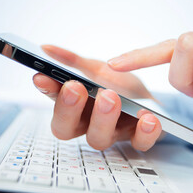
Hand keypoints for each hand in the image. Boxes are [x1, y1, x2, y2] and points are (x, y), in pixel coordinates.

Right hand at [33, 45, 161, 150]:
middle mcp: (89, 124)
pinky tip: (148, 117)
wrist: (149, 99)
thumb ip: (73, 61)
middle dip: (69, 109)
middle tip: (77, 88)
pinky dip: (144, 132)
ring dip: (103, 119)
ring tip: (111, 96)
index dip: (48, 93)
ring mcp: (113, 134)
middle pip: (67, 129)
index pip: (54, 105)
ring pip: (98, 139)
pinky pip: (139, 143)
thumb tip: (46, 48)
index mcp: (77, 108)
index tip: (42, 77)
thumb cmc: (119, 87)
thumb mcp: (97, 69)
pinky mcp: (138, 138)